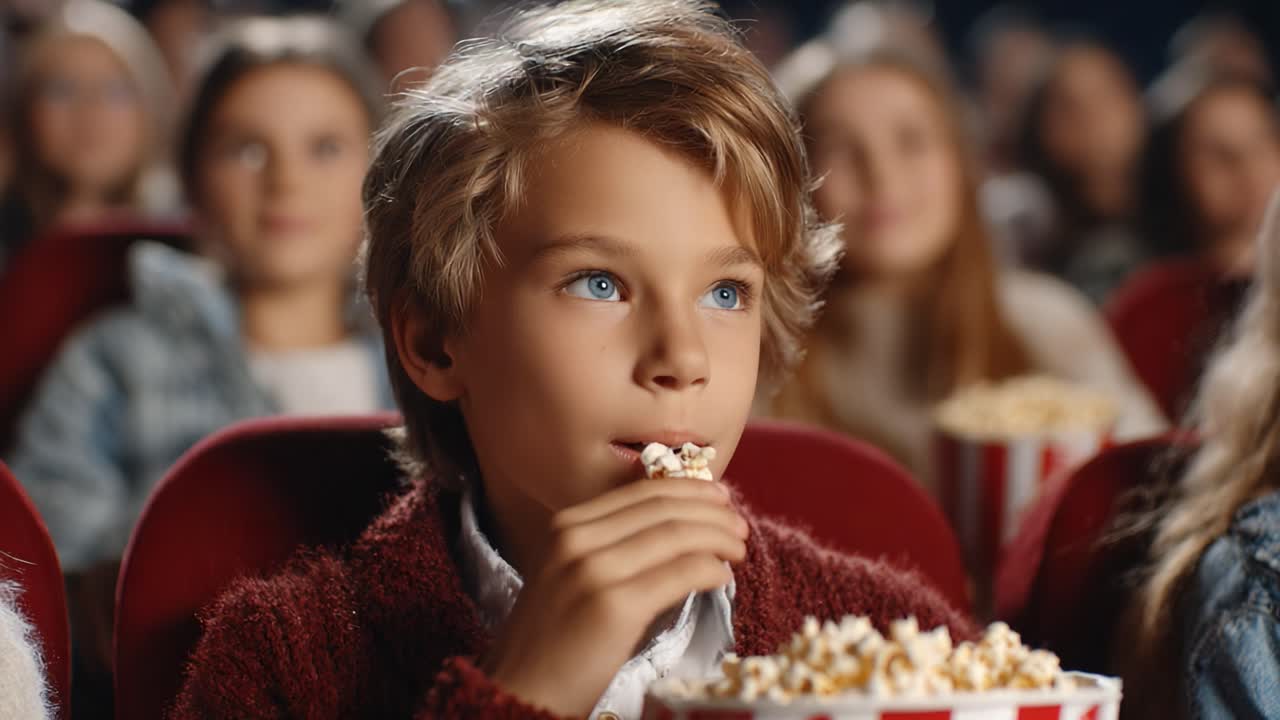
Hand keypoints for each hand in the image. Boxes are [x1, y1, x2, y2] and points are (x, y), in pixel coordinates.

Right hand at [481, 478, 747, 715]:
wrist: (521, 689)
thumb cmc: (554, 640)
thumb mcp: (572, 576)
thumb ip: (613, 546)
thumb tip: (681, 526)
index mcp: (566, 525)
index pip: (642, 491)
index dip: (689, 490)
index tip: (719, 498)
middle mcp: (576, 539)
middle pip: (663, 508)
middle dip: (711, 512)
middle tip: (739, 525)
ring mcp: (592, 570)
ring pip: (676, 536)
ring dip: (718, 539)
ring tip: (739, 550)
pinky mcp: (613, 605)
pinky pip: (679, 573)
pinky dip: (709, 570)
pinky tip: (722, 576)